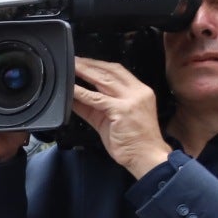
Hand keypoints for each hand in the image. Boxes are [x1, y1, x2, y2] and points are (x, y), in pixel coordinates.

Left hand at [69, 59, 171, 178]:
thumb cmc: (132, 141)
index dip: (99, 64)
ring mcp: (130, 100)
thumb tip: (75, 96)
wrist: (147, 156)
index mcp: (139, 92)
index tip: (84, 61)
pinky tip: (71, 89)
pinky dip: (81, 93)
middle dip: (89, 64)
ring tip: (71, 68)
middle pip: (110, 71)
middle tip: (73, 60)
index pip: (118, 71)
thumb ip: (95, 106)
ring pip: (103, 80)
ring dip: (85, 72)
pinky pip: (96, 98)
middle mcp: (137, 92)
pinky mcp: (121, 110)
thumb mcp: (112, 119)